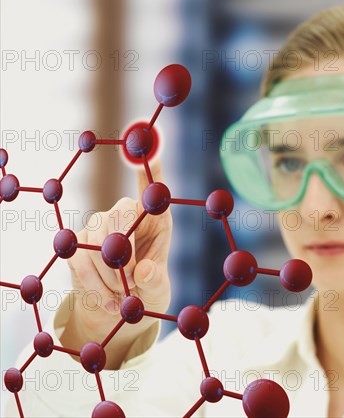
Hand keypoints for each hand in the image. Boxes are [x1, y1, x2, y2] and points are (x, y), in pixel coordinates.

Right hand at [60, 159, 171, 368]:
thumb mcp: (158, 290)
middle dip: (125, 255)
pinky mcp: (78, 240)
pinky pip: (81, 257)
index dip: (151, 168)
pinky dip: (94, 284)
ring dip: (110, 275)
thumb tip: (143, 271)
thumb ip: (154, 280)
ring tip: (122, 297)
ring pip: (99, 239)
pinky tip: (108, 300)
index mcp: (157, 219)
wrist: (117, 308)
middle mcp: (128, 214)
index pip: (154, 188)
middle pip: (120, 214)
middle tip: (131, 282)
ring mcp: (100, 224)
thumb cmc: (146, 291)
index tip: (148, 142)